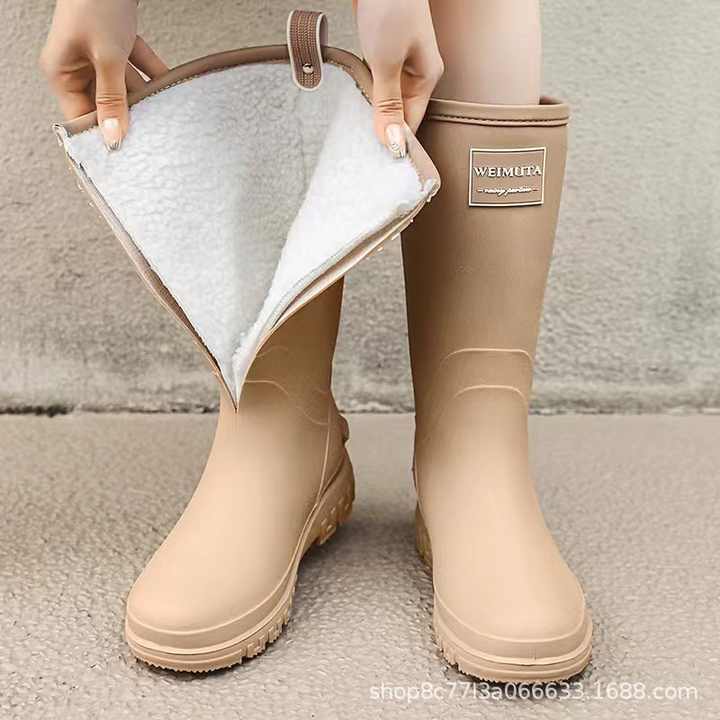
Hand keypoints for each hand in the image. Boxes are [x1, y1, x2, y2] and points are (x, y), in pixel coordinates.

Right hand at [40, 0, 167, 149]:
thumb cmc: (95, 3)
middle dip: (129, 118)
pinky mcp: (117, 43)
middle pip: (106, 105)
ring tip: (167, 117)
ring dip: (146, 98)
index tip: (127, 156)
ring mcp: (97, 55)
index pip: (81, 118)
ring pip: (125, 88)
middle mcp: (77, 67)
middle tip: (153, 140)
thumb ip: (113, 98)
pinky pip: (138, 67)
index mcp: (62, 74)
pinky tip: (173, 87)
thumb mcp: (106, 57)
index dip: (102, 136)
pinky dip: (154, 74)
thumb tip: (113, 137)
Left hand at [353, 0, 442, 157]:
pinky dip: (367, 95)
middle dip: (384, 131)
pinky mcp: (384, 52)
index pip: (414, 124)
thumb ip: (387, 104)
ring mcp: (400, 62)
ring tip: (357, 136)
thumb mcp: (387, 63)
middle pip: (400, 114)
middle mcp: (417, 73)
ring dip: (373, 114)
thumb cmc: (390, 7)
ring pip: (387, 100)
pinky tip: (355, 104)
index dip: (398, 144)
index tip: (381, 167)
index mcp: (427, 78)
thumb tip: (394, 143)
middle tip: (363, 155)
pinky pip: (377, 84)